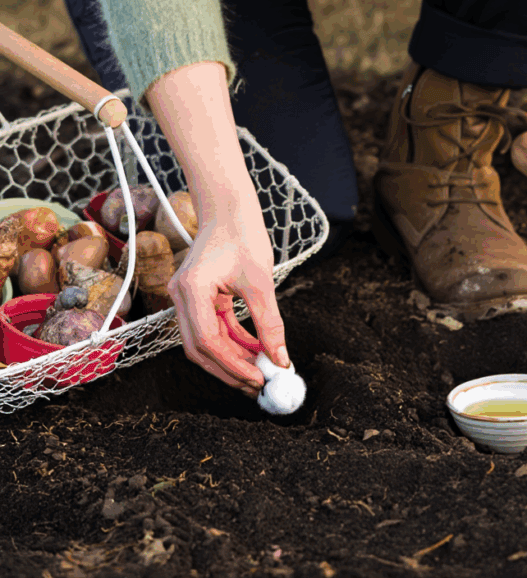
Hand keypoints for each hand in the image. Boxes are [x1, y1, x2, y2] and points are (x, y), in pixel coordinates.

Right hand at [167, 187, 289, 399]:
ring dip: (232, 358)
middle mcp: (180, 296)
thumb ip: (269, 323)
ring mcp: (186, 298)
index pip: (207, 340)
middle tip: (258, 385)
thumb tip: (281, 359)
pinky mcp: (196, 298)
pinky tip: (255, 349)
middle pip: (199, 349)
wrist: (228, 206)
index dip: (232, 365)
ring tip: (261, 370)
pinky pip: (212, 328)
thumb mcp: (260, 280)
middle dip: (229, 370)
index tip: (259, 378)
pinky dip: (232, 342)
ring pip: (205, 343)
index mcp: (191, 289)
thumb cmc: (243, 233)